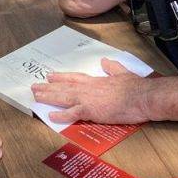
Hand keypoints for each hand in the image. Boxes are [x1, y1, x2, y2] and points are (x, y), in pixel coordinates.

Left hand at [31, 58, 148, 124]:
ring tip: (36, 96)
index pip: (75, 78)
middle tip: (34, 87)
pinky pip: (71, 113)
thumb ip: (113, 67)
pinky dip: (60, 115)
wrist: (143, 96)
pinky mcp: (91, 110)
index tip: (50, 76)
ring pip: (63, 97)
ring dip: (48, 97)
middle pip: (64, 86)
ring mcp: (88, 98)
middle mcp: (89, 88)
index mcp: (97, 80)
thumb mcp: (123, 72)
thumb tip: (106, 61)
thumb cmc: (136, 87)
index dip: (61, 77)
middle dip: (48, 87)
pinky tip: (51, 116)